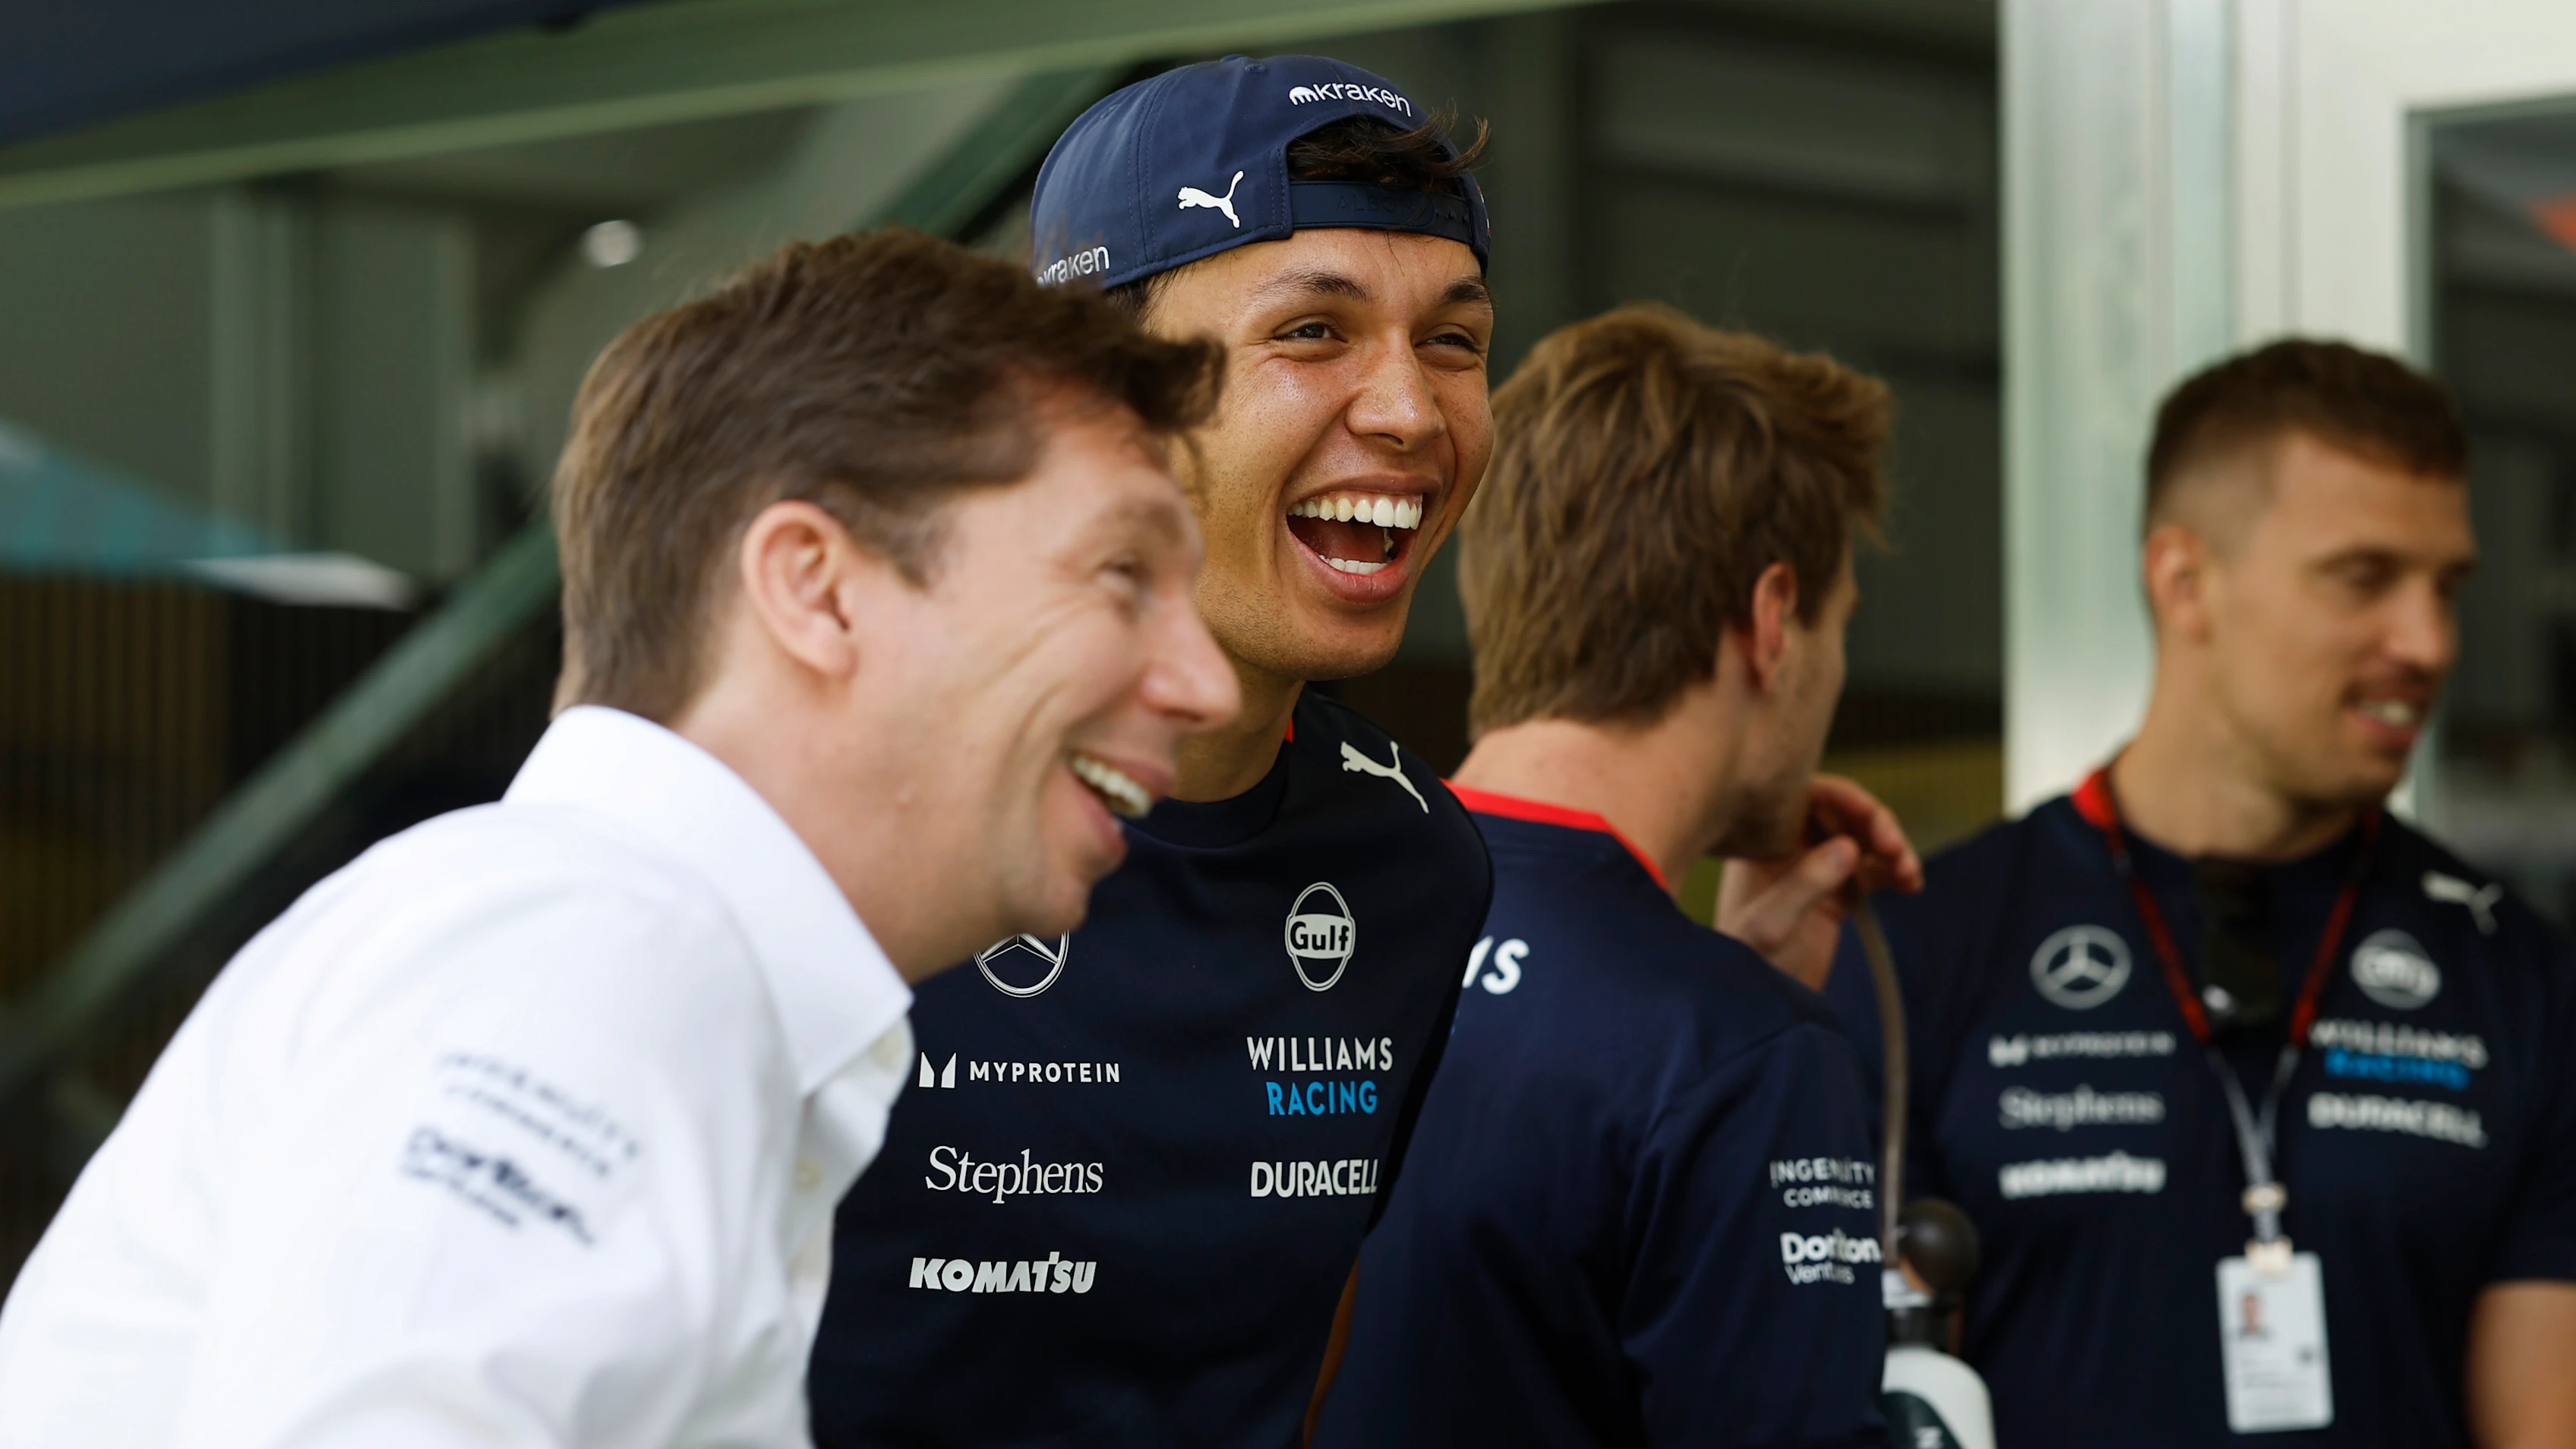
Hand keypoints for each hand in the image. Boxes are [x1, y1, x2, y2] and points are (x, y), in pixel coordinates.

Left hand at [1716, 774, 1922, 990]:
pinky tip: (1911, 885)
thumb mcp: (1770, 925)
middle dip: (1875, 824)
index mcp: (1761, 842)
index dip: (1843, 797)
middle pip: (1840, 813)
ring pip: (1861, 839)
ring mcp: (1813, 869)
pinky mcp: (1835, 894)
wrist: (1754, 1006)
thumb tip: (1848, 846)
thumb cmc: (1744, 965)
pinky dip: (1893, 872)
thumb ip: (1805, 884)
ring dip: (1890, 848)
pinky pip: (1871, 870)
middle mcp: (1788, 848)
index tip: (1870, 814)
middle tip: (1896, 850)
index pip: (1804, 797)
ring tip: (1909, 873)